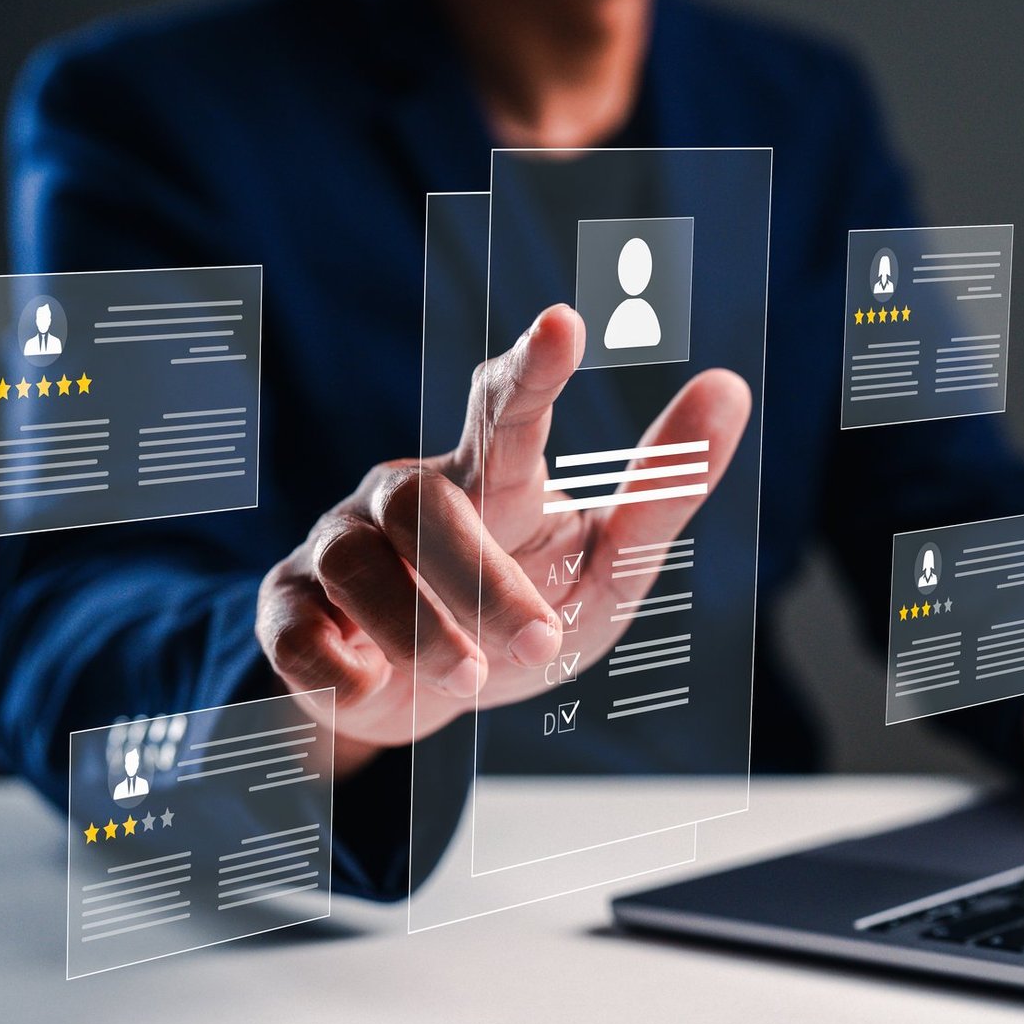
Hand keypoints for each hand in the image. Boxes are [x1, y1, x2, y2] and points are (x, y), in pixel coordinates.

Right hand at [255, 304, 751, 773]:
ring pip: (360, 562)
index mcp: (494, 476)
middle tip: (539, 641)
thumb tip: (731, 386)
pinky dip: (326, 656)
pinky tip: (368, 683)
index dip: (532, 369)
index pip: (508, 408)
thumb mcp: (612, 566)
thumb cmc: (529, 610)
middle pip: (429, 503)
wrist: (429, 699)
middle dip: (482, 578)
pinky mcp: (292, 611)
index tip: (566, 323)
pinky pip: (294, 623)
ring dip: (420, 627)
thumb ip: (664, 490)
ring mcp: (343, 547)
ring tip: (473, 680)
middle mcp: (409, 493)